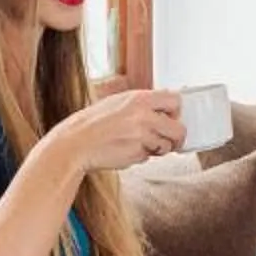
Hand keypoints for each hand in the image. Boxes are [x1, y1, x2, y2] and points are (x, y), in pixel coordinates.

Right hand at [46, 89, 183, 174]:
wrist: (75, 143)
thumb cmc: (93, 123)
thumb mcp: (118, 102)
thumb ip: (141, 105)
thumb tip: (163, 109)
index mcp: (140, 99)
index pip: (175, 100)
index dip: (176, 112)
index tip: (171, 119)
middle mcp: (144, 116)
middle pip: (179, 129)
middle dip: (176, 138)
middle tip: (170, 141)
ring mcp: (142, 136)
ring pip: (166, 146)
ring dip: (158, 149)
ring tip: (140, 145)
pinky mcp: (137, 154)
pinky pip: (148, 157)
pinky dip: (141, 156)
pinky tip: (125, 150)